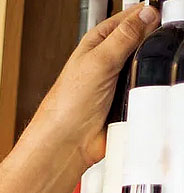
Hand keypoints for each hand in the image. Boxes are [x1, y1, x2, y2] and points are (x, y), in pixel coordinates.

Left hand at [26, 4, 158, 168]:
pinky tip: (141, 93)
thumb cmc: (67, 107)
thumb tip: (147, 13)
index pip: (132, 16)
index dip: (148, 15)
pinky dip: (148, 90)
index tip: (161, 20)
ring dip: (149, 71)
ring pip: (147, 66)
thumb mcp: (98, 61)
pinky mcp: (125, 100)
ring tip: (139, 78)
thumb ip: (124, 35)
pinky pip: (146, 89)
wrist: (67, 144)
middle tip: (148, 54)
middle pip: (144, 40)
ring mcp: (118, 80)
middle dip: (151, 45)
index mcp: (98, 41)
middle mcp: (108, 58)